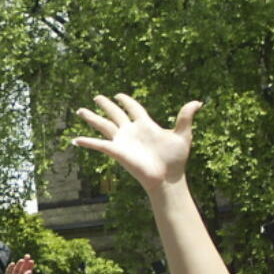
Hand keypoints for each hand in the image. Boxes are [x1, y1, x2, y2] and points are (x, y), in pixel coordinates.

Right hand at [72, 95, 200, 193]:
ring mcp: (122, 141)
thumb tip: (198, 102)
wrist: (167, 177)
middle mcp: (131, 131)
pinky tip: (75, 140)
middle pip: (115, 114)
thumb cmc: (176, 159)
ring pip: (103, 125)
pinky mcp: (116, 151)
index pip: (134, 108)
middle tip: (97, 97)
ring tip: (79, 110)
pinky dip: (87, 142)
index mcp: (145, 125)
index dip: (127, 101)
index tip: (119, 95)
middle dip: (105, 105)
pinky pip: (99, 145)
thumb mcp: (183, 135)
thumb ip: (186, 117)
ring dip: (91, 118)